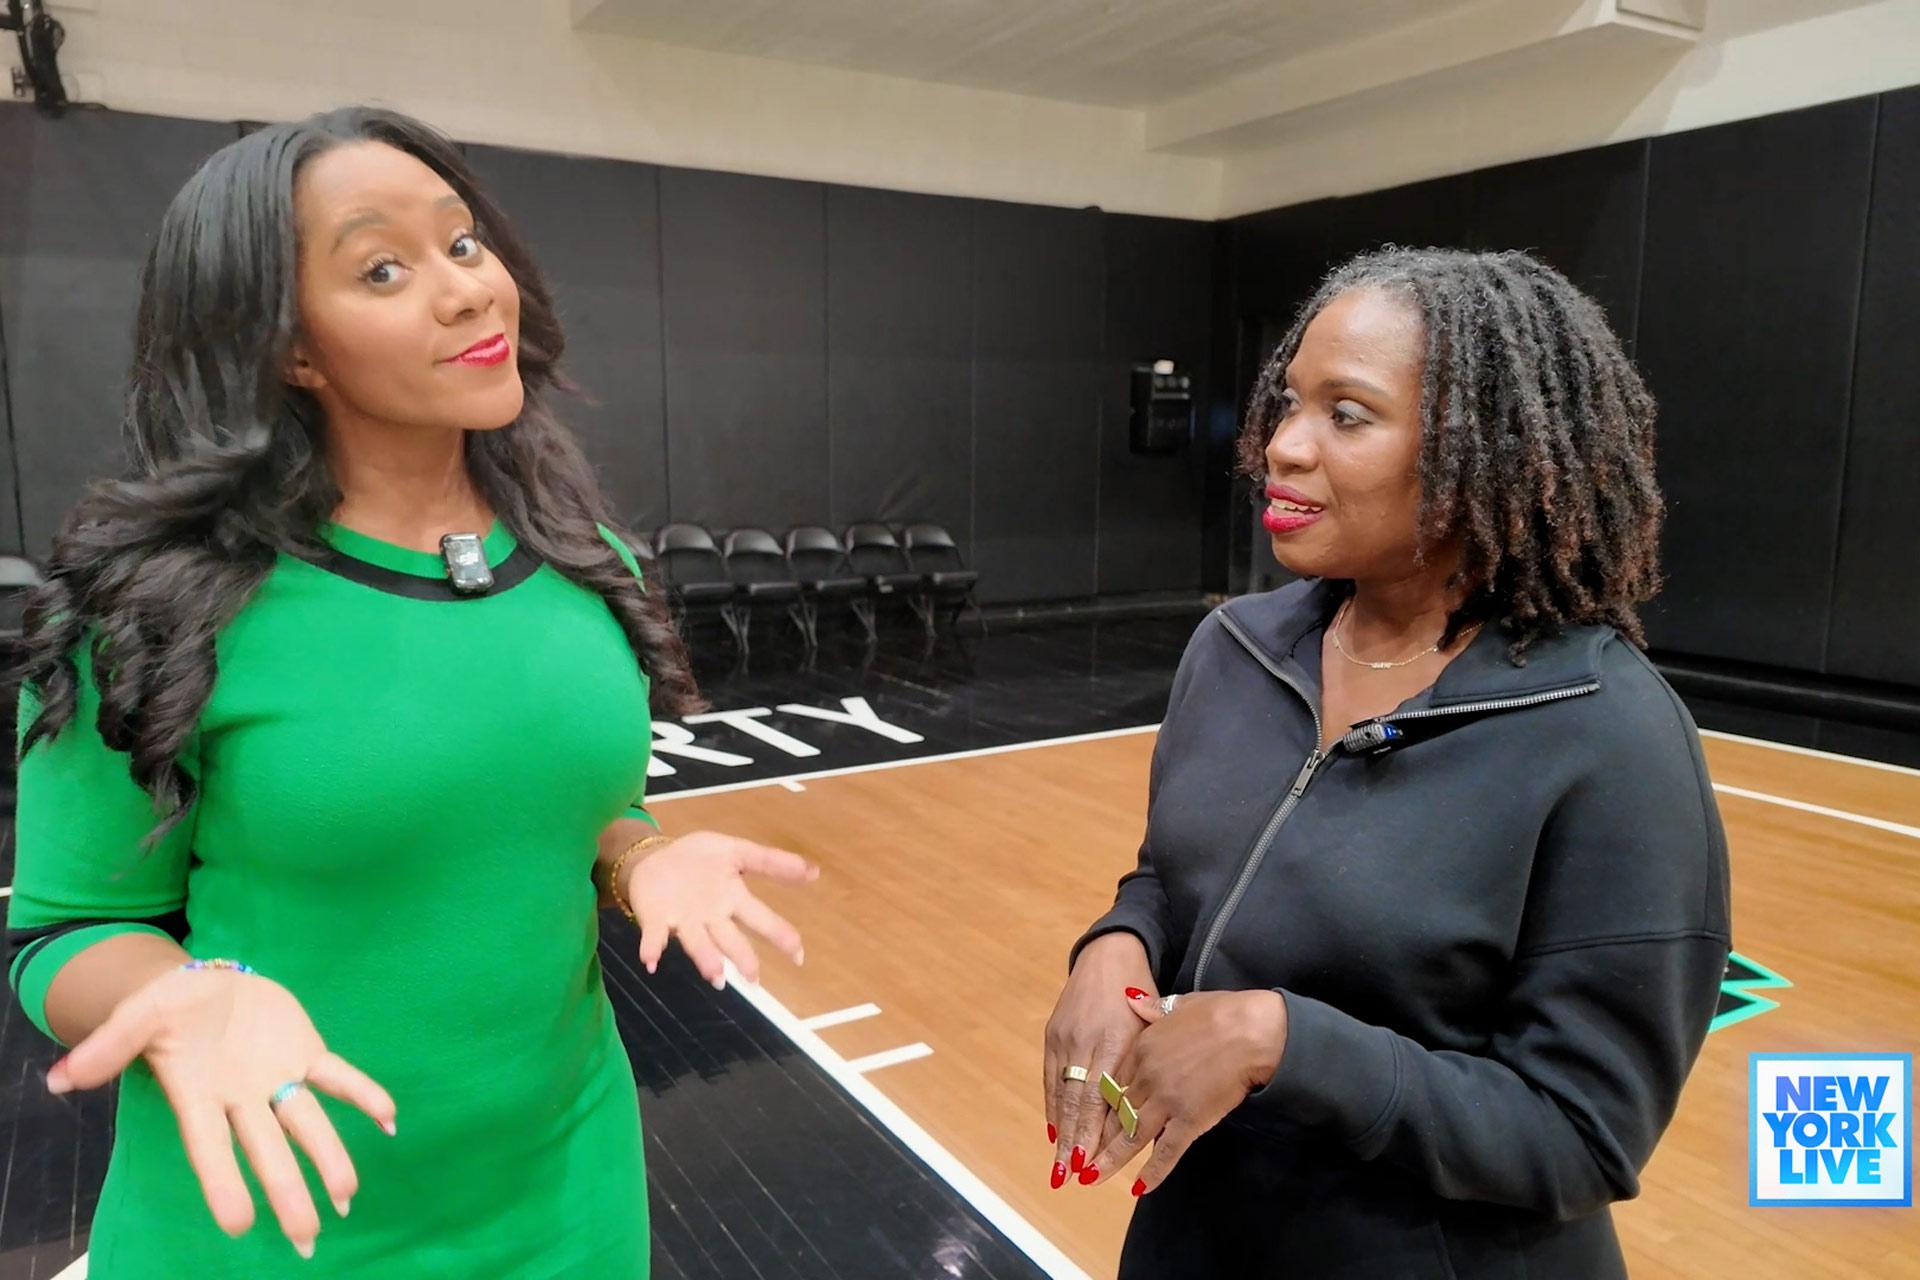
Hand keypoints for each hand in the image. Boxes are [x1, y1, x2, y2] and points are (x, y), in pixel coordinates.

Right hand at [46, 965, 395, 1257]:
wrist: (204, 980)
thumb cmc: (167, 1007)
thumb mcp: (137, 1017)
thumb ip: (108, 1048)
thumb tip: (60, 1079)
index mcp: (199, 1097)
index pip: (211, 1149)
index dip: (224, 1184)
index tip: (239, 1225)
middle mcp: (242, 1099)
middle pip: (268, 1151)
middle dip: (288, 1192)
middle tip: (308, 1238)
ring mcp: (276, 1079)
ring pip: (308, 1123)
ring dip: (330, 1158)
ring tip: (348, 1197)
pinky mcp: (304, 1054)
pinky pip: (338, 1077)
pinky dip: (364, 1095)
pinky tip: (390, 1119)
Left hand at [625, 830, 817, 987]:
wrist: (654, 857)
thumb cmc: (699, 860)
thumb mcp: (738, 851)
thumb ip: (771, 861)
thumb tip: (815, 872)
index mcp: (733, 900)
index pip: (762, 920)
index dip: (781, 936)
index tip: (798, 955)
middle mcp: (711, 918)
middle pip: (731, 940)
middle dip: (741, 957)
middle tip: (752, 977)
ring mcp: (683, 921)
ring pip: (697, 944)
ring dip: (705, 959)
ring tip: (715, 975)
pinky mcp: (655, 919)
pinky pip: (654, 937)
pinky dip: (652, 949)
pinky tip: (650, 960)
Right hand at [1042, 932, 1155, 1188]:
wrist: (1109, 955)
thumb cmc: (1141, 996)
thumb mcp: (1151, 1028)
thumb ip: (1147, 1070)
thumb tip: (1151, 1116)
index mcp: (1115, 1041)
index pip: (1102, 1097)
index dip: (1095, 1131)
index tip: (1093, 1162)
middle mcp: (1085, 1042)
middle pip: (1077, 1101)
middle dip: (1073, 1141)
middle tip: (1070, 1176)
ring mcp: (1065, 1038)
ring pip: (1061, 1093)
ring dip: (1061, 1131)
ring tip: (1060, 1165)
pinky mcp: (1053, 1034)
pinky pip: (1051, 1078)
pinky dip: (1053, 1106)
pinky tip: (1055, 1131)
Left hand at [1086, 988, 1287, 1196]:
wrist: (1250, 1029)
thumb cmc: (1220, 1012)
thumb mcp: (1177, 1004)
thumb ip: (1149, 1008)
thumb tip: (1130, 998)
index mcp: (1140, 1049)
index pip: (1113, 1083)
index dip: (1101, 1105)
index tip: (1090, 1120)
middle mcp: (1147, 1078)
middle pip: (1116, 1113)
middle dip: (1096, 1137)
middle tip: (1078, 1157)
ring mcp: (1166, 1101)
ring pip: (1130, 1136)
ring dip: (1110, 1160)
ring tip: (1091, 1177)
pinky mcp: (1190, 1120)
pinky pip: (1166, 1152)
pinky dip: (1152, 1172)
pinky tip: (1138, 1188)